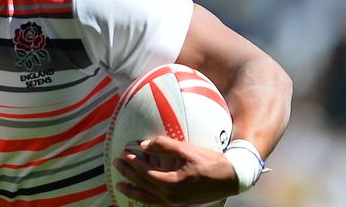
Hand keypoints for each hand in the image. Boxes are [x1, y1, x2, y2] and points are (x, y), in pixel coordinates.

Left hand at [113, 136, 237, 204]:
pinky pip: (155, 203)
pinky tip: (139, 195)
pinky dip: (144, 199)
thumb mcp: (186, 149)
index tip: (125, 152)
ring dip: (132, 190)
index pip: (145, 172)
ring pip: (147, 198)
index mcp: (171, 183)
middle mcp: (170, 197)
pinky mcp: (178, 204)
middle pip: (143, 185)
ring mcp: (174, 203)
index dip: (133, 162)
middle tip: (117, 163)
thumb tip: (143, 144)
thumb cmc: (209, 162)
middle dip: (128, 174)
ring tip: (120, 185)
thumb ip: (164, 145)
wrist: (229, 178)